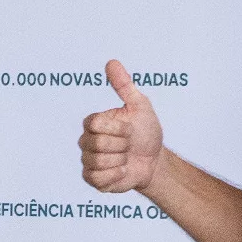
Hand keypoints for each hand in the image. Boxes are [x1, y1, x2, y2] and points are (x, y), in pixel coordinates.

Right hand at [80, 61, 164, 195]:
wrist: (154, 161)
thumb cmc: (147, 132)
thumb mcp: (140, 106)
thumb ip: (124, 85)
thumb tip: (112, 62)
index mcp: (94, 123)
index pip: (95, 123)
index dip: (117, 128)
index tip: (130, 129)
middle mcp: (86, 141)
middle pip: (98, 143)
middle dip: (122, 145)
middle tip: (129, 145)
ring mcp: (88, 161)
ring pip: (99, 162)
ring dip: (121, 161)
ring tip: (126, 159)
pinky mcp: (92, 179)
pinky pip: (99, 178)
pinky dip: (117, 175)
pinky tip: (122, 171)